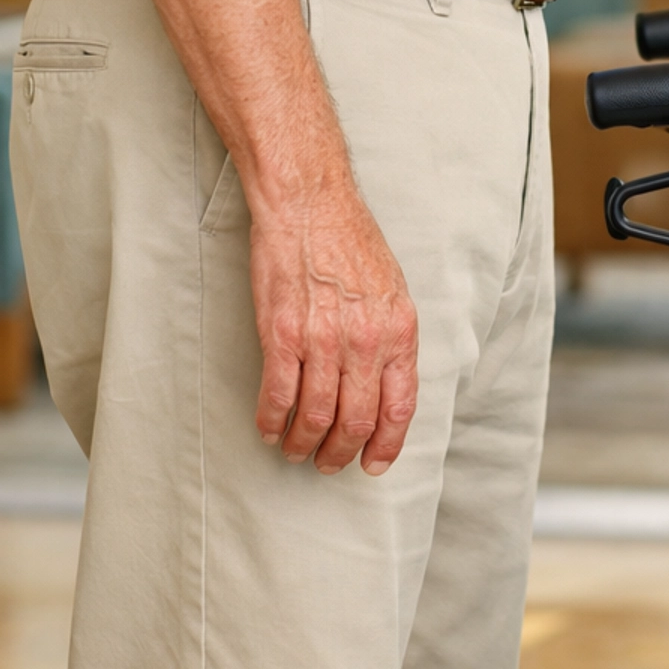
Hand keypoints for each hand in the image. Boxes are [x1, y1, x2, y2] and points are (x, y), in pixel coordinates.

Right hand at [249, 168, 418, 474]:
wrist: (310, 204)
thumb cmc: (350, 242)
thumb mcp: (393, 289)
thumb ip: (392, 338)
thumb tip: (387, 385)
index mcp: (399, 331)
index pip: (399, 408)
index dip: (385, 446)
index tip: (372, 464)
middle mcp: (365, 341)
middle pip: (356, 422)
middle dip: (340, 453)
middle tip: (327, 462)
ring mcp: (323, 340)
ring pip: (316, 417)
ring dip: (304, 444)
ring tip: (296, 450)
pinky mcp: (282, 334)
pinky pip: (278, 396)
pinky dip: (272, 421)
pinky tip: (269, 428)